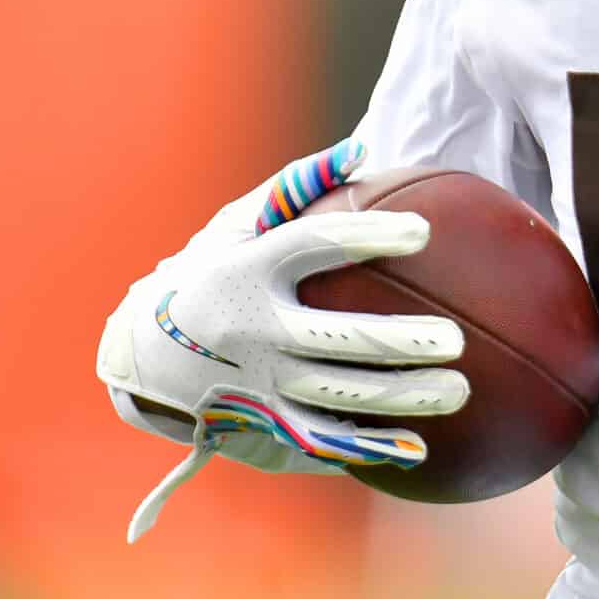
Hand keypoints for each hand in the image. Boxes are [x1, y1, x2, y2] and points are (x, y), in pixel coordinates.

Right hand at [96, 139, 467, 538]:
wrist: (137, 355)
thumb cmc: (208, 273)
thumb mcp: (236, 225)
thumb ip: (297, 186)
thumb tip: (363, 149)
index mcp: (243, 271)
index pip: (313, 246)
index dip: (368, 236)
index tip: (423, 231)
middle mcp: (247, 332)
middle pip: (335, 340)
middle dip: (399, 342)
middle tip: (455, 340)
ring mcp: (251, 388)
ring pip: (337, 398)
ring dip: (402, 398)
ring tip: (460, 389)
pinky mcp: (255, 430)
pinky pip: (319, 442)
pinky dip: (368, 448)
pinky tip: (418, 448)